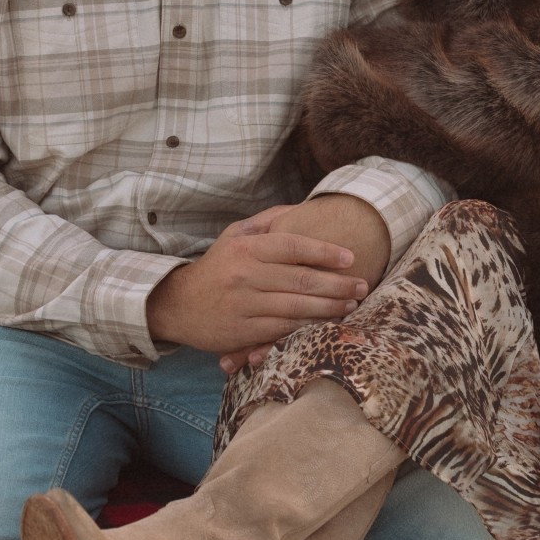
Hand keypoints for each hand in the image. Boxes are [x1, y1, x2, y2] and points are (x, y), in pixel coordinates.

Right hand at [216, 195, 393, 373]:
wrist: (177, 304)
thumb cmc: (217, 267)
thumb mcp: (234, 235)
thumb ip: (267, 221)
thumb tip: (302, 208)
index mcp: (246, 247)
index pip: (293, 245)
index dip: (325, 251)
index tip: (350, 258)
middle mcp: (245, 274)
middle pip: (301, 278)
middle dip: (338, 283)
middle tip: (362, 285)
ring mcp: (243, 304)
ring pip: (296, 306)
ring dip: (329, 307)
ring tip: (351, 305)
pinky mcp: (241, 331)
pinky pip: (282, 330)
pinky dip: (306, 327)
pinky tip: (325, 324)